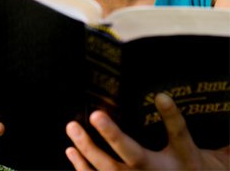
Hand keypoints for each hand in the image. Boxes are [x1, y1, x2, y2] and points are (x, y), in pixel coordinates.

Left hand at [66, 93, 229, 169]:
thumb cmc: (187, 163)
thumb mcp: (184, 142)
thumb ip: (173, 120)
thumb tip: (161, 95)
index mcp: (152, 167)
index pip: (129, 150)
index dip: (111, 133)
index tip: (95, 115)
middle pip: (108, 166)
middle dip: (89, 146)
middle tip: (72, 125)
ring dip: (83, 157)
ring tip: (71, 133)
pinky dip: (83, 169)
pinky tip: (72, 153)